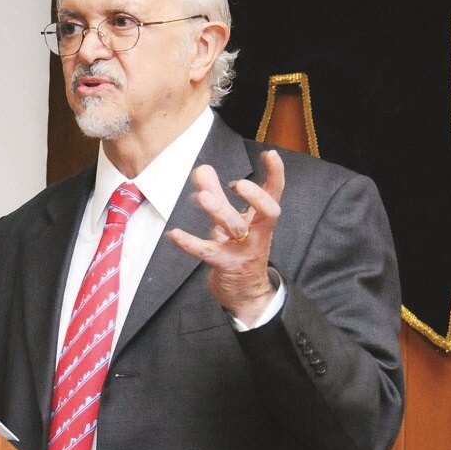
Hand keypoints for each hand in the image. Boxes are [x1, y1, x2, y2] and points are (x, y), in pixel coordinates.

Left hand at [166, 150, 284, 323]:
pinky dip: (190, 243)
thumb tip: (202, 168)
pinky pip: (208, 253)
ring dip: (220, 211)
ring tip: (202, 196)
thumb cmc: (237, 252)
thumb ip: (216, 195)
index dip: (276, 175)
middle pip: (266, 213)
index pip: (273, 196)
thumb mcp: (228, 222)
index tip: (270, 154)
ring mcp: (243, 252)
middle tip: (235, 183)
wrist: (245, 294)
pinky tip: (174, 234)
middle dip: (253, 196)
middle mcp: (257, 235)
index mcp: (260, 222)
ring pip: (237, 229)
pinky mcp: (226, 266)